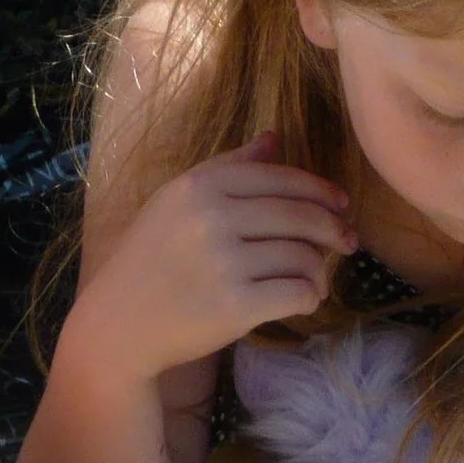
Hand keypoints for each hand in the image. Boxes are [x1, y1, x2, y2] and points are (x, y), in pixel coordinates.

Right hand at [64, 131, 353, 382]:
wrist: (117, 325)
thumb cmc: (150, 261)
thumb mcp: (176, 202)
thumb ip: (227, 168)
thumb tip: (275, 137)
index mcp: (200, 186)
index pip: (282, 178)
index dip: (321, 191)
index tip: (341, 205)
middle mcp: (212, 217)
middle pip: (301, 215)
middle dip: (333, 229)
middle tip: (346, 243)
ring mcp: (224, 263)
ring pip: (304, 256)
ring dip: (320, 269)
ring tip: (314, 278)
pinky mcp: (235, 307)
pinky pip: (298, 292)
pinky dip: (310, 296)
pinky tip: (304, 299)